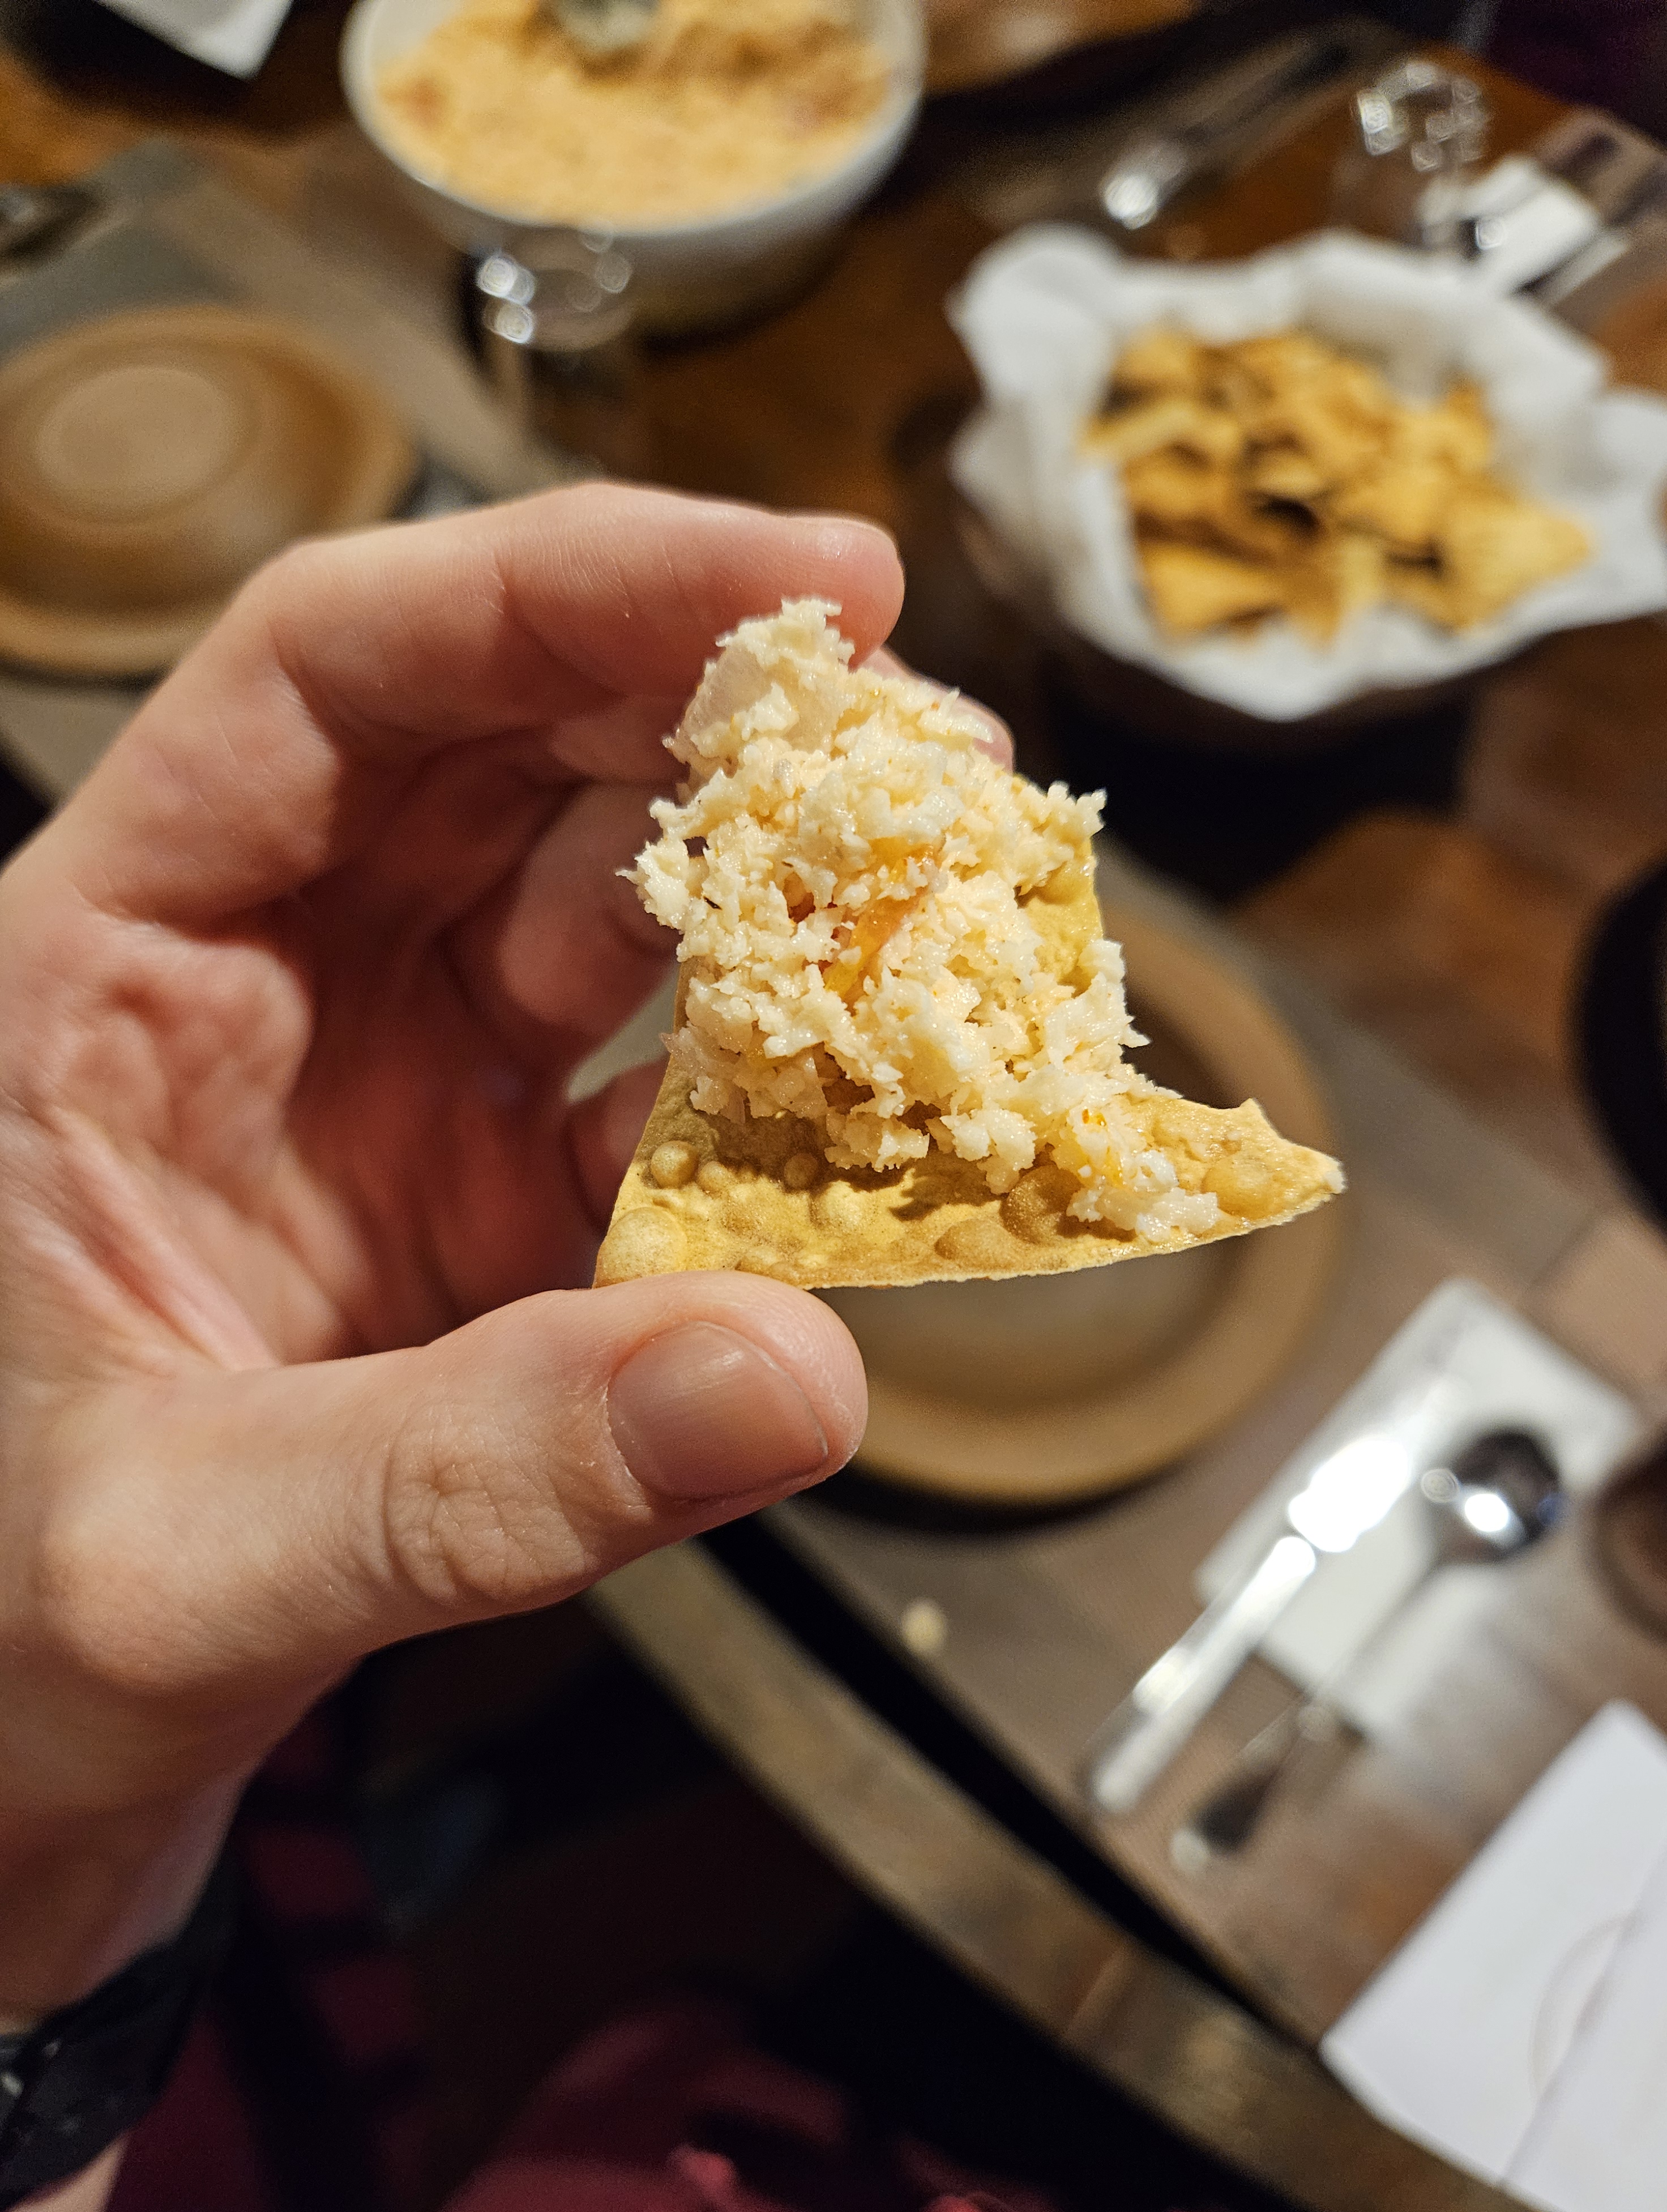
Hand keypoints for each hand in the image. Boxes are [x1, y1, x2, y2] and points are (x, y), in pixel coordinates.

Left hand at [0, 484, 903, 2027]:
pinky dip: (787, 1122)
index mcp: (106, 968)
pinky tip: (887, 1129)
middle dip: (727, 727)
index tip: (800, 581)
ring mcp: (398, 1102)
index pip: (339, 673)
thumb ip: (471, 1474)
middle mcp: (266, 991)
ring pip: (618, 920)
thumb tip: (796, 1376)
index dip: (571, 586)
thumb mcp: (181, 1562)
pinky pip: (672, 1121)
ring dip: (785, 916)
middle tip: (931, 751)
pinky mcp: (498, 1223)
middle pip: (512, 755)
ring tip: (949, 924)